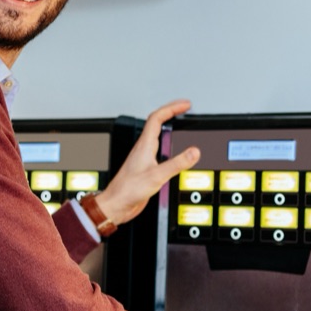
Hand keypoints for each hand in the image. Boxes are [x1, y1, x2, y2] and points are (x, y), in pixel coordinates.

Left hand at [95, 99, 198, 225]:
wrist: (116, 205)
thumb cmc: (127, 190)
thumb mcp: (157, 176)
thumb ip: (176, 164)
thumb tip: (194, 151)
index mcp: (144, 145)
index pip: (157, 118)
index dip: (172, 108)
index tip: (185, 105)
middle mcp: (143, 149)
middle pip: (157, 123)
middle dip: (172, 113)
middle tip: (184, 109)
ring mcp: (145, 158)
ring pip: (158, 136)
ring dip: (170, 128)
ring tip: (181, 124)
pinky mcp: (147, 169)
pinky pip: (160, 151)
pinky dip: (170, 146)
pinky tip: (175, 152)